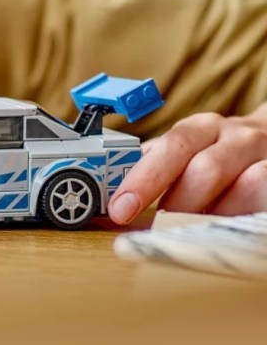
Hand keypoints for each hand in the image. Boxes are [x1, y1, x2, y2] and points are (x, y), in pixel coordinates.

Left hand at [108, 102, 266, 222]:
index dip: (144, 180)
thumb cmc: (218, 152)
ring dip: (218, 215)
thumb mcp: (187, 150)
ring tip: (199, 231)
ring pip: (248, 186)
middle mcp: (237, 137)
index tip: (119, 209)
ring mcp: (266, 157)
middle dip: (178, 204)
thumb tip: (109, 197)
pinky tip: (230, 231)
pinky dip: (248, 218)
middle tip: (160, 229)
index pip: (171, 147)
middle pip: (206, 168)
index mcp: (202, 128)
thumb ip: (153, 166)